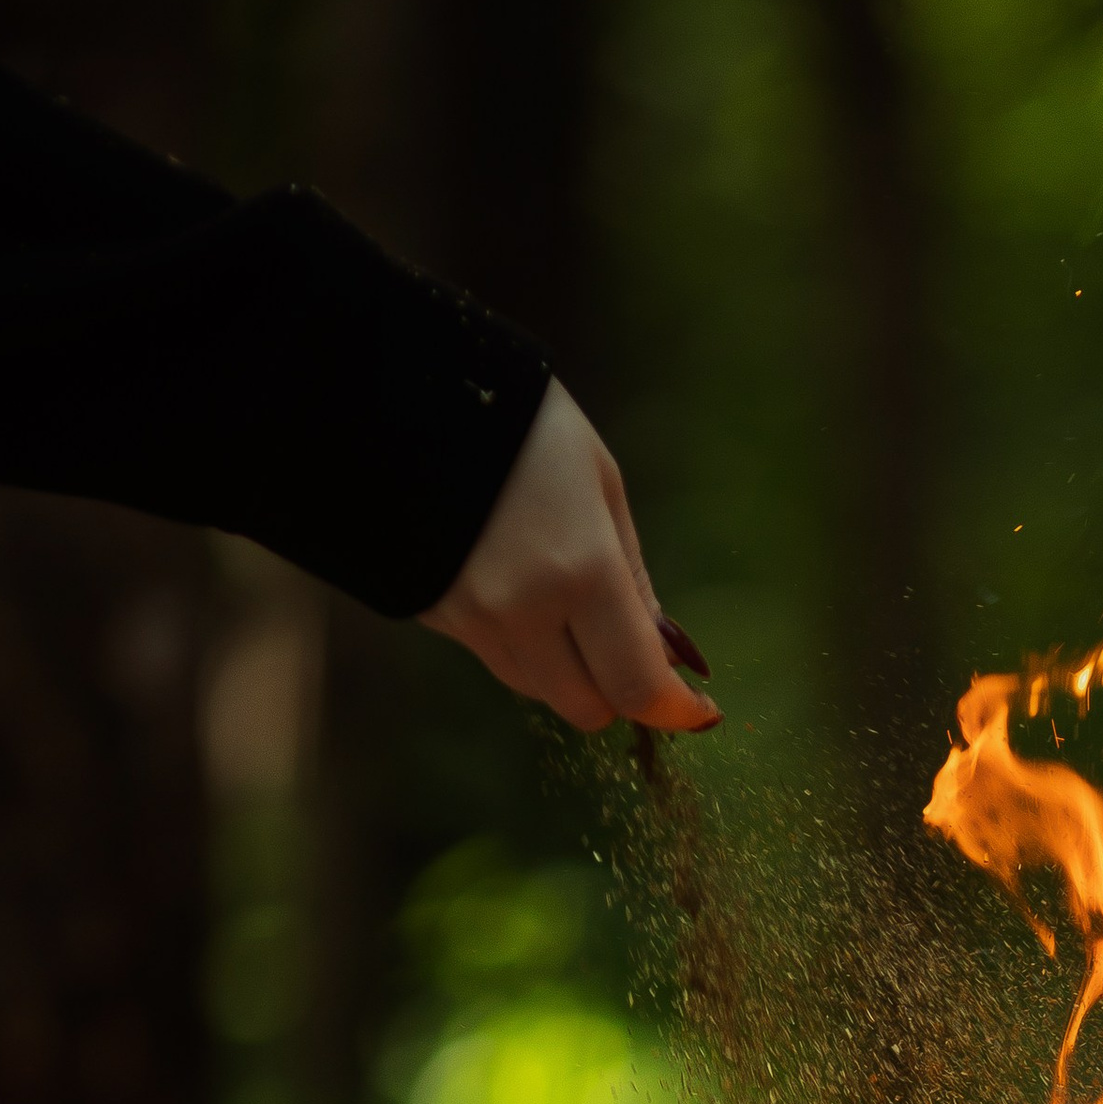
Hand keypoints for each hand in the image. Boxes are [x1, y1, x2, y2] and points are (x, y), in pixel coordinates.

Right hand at [421, 378, 718, 732]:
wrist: (405, 392)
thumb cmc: (524, 425)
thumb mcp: (601, 483)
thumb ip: (633, 577)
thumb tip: (662, 650)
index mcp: (581, 570)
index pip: (637, 684)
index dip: (674, 711)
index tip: (697, 711)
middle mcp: (523, 610)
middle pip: (585, 708)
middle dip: (618, 692)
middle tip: (629, 649)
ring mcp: (471, 620)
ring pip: (537, 690)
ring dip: (567, 670)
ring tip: (568, 605)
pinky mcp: (435, 617)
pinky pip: (494, 657)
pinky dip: (522, 644)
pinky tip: (517, 585)